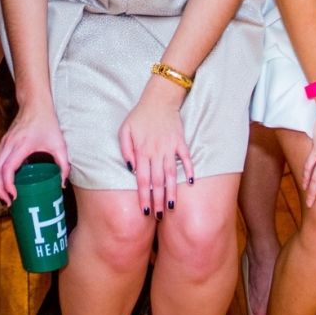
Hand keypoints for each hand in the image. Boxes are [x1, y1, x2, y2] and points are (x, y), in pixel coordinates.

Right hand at [0, 105, 67, 200]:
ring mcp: (4, 143)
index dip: (8, 185)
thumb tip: (62, 184)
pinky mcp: (3, 142)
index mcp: (22, 145)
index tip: (14, 196)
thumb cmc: (47, 122)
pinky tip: (5, 183)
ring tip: (5, 196)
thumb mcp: (60, 144)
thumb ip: (63, 165)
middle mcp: (9, 144)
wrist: (35, 103)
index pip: (8, 168)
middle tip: (7, 202)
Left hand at [118, 82, 192, 216]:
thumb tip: (130, 168)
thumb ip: (125, 150)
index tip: (145, 211)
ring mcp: (170, 147)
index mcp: (141, 151)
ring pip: (171, 174)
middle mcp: (156, 152)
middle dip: (158, 200)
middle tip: (159, 216)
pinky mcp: (180, 142)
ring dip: (172, 191)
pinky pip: (186, 158)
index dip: (143, 197)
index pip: (142, 180)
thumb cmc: (139, 116)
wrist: (159, 98)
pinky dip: (189, 170)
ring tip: (172, 207)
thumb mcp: (125, 130)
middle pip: (157, 181)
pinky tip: (190, 183)